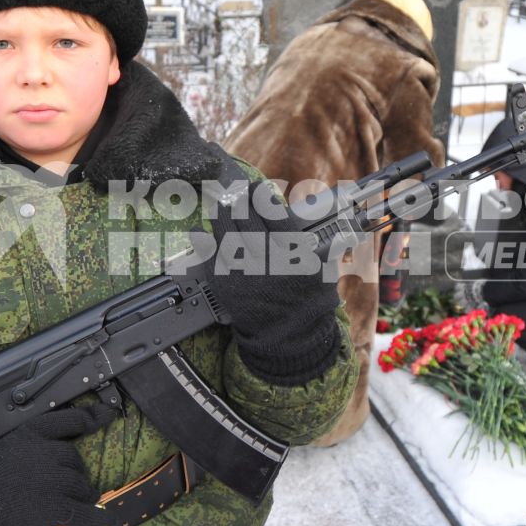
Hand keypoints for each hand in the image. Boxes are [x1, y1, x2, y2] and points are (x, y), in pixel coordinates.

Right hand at [0, 400, 116, 525]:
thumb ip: (22, 444)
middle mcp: (47, 451)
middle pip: (76, 459)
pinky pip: (83, 511)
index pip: (70, 419)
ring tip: (77, 502)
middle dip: (74, 473)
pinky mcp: (54, 505)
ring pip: (81, 485)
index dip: (93, 417)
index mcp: (31, 432)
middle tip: (67, 485)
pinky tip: (105, 517)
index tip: (107, 414)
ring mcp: (53, 479)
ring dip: (81, 494)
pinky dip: (96, 515)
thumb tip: (38, 455)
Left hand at [207, 177, 340, 384]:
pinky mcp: (227, 286)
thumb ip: (324, 243)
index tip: (256, 188)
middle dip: (239, 200)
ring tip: (221, 205)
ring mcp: (244, 272)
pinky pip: (211, 258)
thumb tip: (323, 221)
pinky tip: (201, 232)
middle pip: (245, 218)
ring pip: (226, 234)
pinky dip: (204, 242)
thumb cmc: (309, 302)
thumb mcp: (323, 269)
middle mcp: (267, 260)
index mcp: (292, 253)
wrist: (290, 336)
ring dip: (221, 215)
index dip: (260, 196)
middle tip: (236, 191)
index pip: (271, 213)